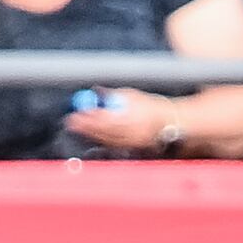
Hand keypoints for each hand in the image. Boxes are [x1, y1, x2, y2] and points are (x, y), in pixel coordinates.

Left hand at [63, 90, 180, 153]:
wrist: (171, 123)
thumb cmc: (150, 107)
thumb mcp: (132, 96)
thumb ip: (114, 96)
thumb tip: (96, 92)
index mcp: (135, 117)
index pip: (107, 118)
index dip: (91, 116)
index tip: (77, 112)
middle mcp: (133, 133)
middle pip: (104, 131)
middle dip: (86, 126)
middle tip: (71, 121)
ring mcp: (132, 143)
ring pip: (106, 140)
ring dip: (90, 134)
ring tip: (76, 128)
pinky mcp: (132, 150)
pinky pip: (112, 145)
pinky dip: (100, 140)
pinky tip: (90, 136)